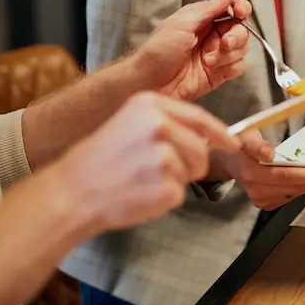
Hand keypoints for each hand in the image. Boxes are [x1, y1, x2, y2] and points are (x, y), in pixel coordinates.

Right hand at [55, 92, 240, 233]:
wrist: (72, 191)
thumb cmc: (99, 162)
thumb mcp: (129, 124)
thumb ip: (166, 124)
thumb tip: (203, 137)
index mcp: (150, 104)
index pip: (199, 118)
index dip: (220, 133)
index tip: (232, 144)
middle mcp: (160, 124)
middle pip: (201, 150)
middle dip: (190, 165)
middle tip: (155, 172)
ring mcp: (164, 154)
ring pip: (192, 173)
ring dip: (174, 181)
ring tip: (142, 180)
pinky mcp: (165, 184)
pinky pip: (178, 195)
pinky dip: (162, 200)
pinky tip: (138, 193)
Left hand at [133, 0, 251, 101]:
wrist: (151, 83)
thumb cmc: (158, 52)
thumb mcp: (181, 23)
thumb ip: (208, 8)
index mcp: (202, 18)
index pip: (230, 7)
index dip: (240, 7)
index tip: (240, 12)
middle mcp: (211, 35)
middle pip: (241, 28)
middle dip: (236, 35)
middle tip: (224, 42)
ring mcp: (217, 54)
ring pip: (242, 48)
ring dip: (228, 55)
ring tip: (208, 61)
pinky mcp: (220, 72)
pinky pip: (239, 67)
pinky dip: (229, 68)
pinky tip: (213, 70)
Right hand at [216, 132, 304, 210]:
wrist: (227, 160)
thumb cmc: (239, 144)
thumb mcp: (245, 136)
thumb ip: (256, 145)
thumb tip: (269, 153)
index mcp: (253, 174)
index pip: (286, 176)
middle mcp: (259, 191)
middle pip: (298, 187)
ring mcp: (264, 200)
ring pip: (299, 192)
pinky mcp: (269, 203)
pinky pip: (294, 194)